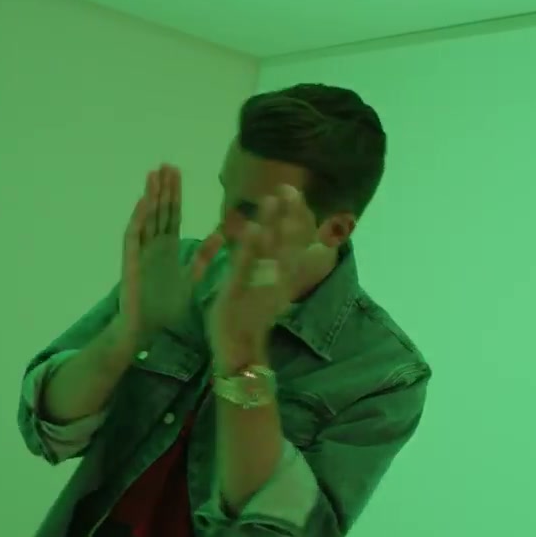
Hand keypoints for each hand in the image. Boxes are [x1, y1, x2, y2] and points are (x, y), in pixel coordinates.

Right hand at [116, 165, 201, 347]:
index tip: (177, 172)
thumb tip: (222, 233)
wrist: (146, 331)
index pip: (172, 215)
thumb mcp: (192, 279)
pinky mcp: (132, 263)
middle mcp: (154, 247)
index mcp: (168, 250)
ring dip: (150, 197)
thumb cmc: (166, 308)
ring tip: (153, 174)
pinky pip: (133, 238)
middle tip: (166, 164)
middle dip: (163, 189)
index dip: (175, 195)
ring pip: (145, 219)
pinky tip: (143, 202)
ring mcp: (141, 254)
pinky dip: (137, 219)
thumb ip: (204, 257)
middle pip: (159, 212)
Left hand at [206, 185, 316, 372]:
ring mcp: (259, 283)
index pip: (292, 240)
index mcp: (280, 274)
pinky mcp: (241, 291)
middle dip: (289, 214)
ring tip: (272, 199)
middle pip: (287, 241)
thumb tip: (270, 240)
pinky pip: (247, 266)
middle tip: (290, 187)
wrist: (241, 350)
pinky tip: (255, 228)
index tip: (295, 191)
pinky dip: (252, 248)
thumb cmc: (250, 318)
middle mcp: (275, 277)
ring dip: (272, 224)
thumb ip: (269, 264)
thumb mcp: (266, 288)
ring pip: (269, 250)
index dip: (295, 216)